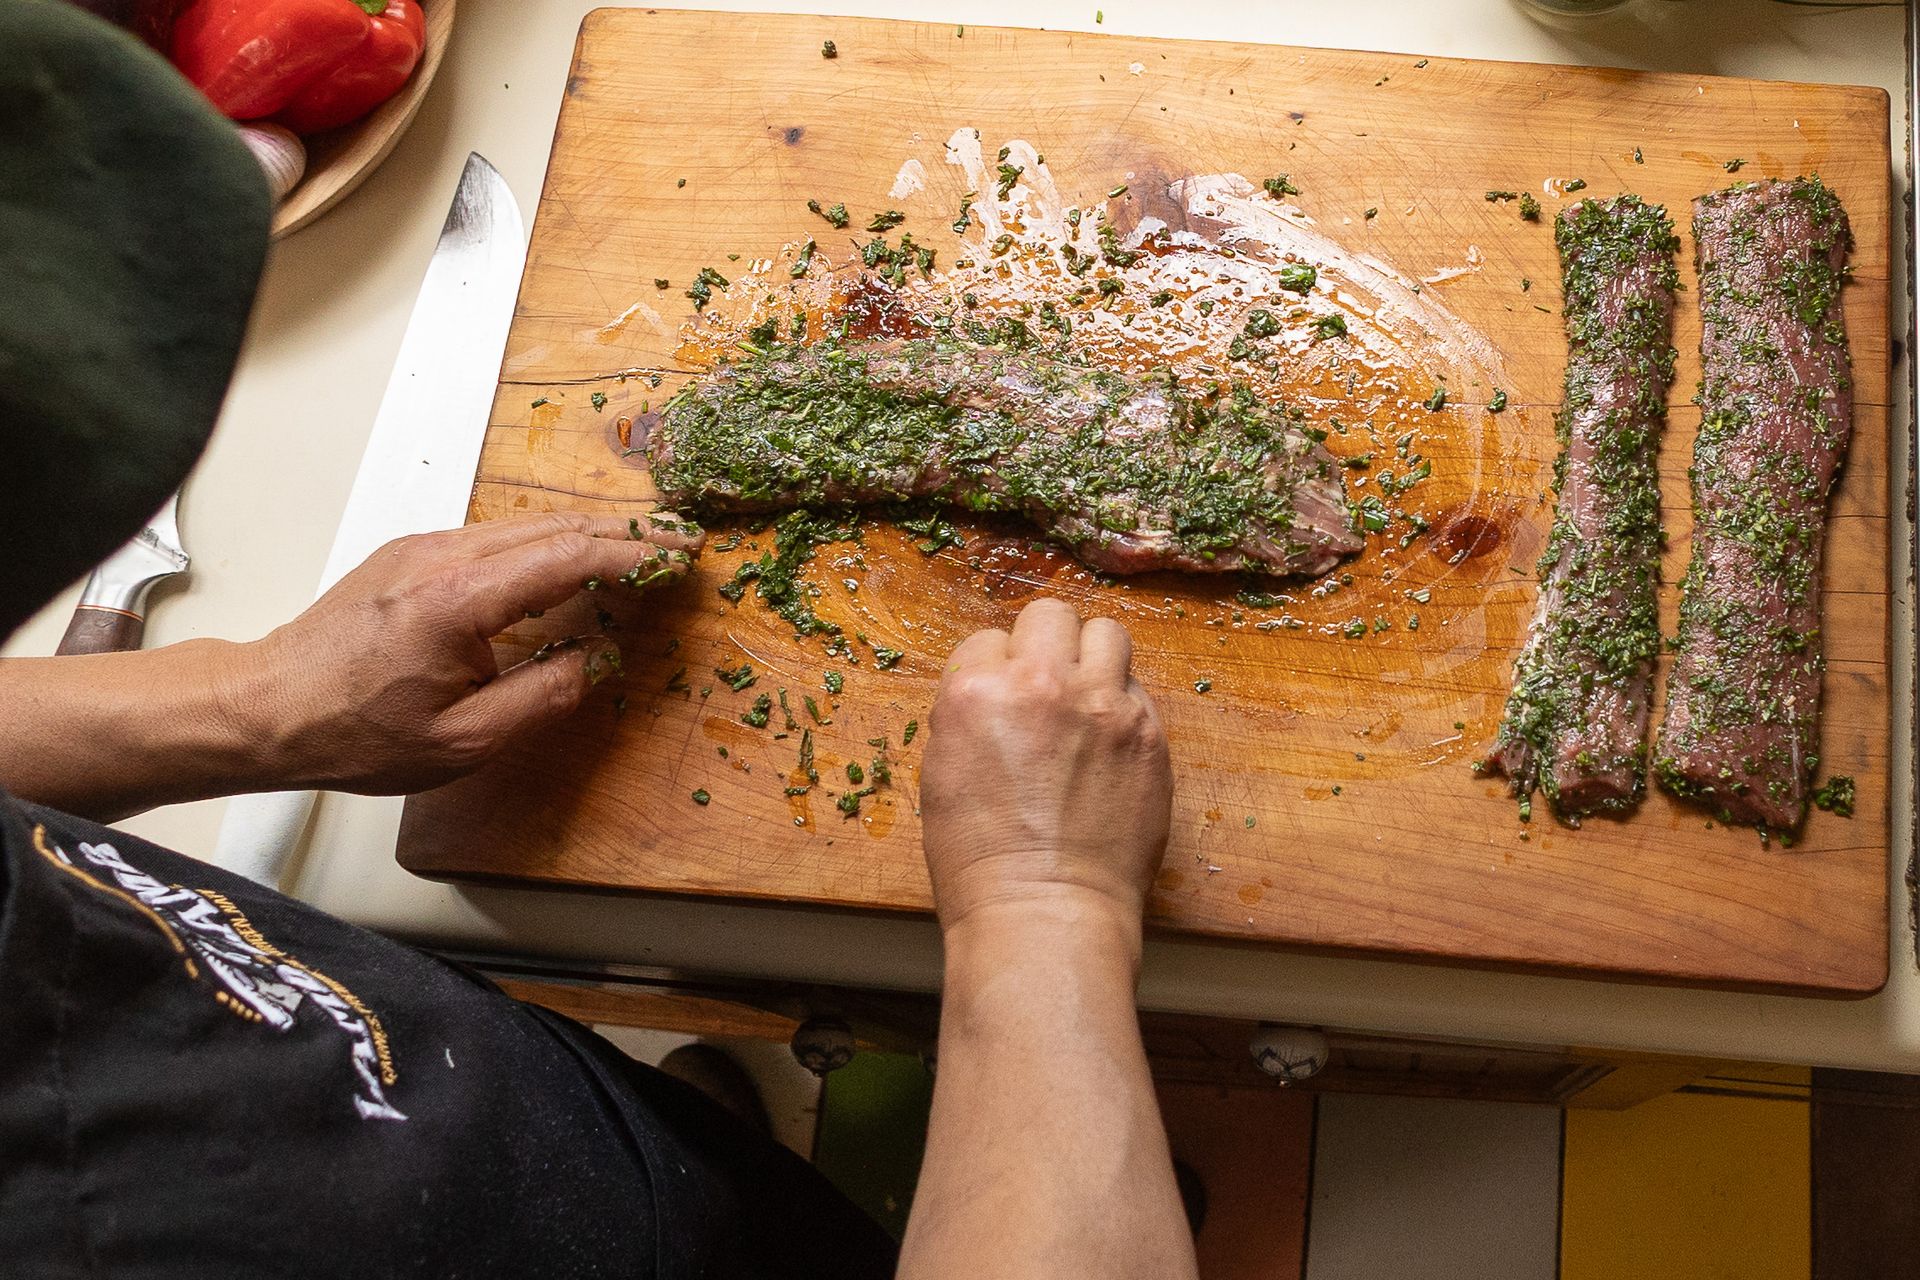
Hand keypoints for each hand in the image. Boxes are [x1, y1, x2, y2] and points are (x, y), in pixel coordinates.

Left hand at [236, 511, 701, 793]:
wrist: (268, 705)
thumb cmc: (354, 731)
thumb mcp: (464, 740)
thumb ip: (545, 695)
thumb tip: (600, 658)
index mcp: (459, 598)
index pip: (569, 554)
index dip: (633, 554)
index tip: (680, 558)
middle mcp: (442, 554)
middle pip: (555, 525)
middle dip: (623, 535)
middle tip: (677, 548)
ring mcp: (423, 546)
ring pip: (526, 524)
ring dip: (586, 536)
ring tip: (635, 555)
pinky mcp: (411, 553)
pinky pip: (495, 536)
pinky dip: (545, 545)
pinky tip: (567, 565)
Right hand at [919, 598, 1171, 939]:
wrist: (1045, 912)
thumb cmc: (979, 863)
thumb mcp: (941, 774)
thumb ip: (969, 715)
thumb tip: (993, 692)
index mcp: (976, 692)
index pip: (985, 639)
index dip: (991, 670)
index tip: (999, 697)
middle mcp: (1042, 685)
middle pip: (1050, 615)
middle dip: (1043, 643)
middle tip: (1045, 682)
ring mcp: (1104, 707)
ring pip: (1108, 633)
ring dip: (1092, 659)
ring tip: (1085, 699)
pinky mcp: (1149, 735)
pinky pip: (1138, 690)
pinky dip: (1122, 707)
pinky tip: (1109, 745)